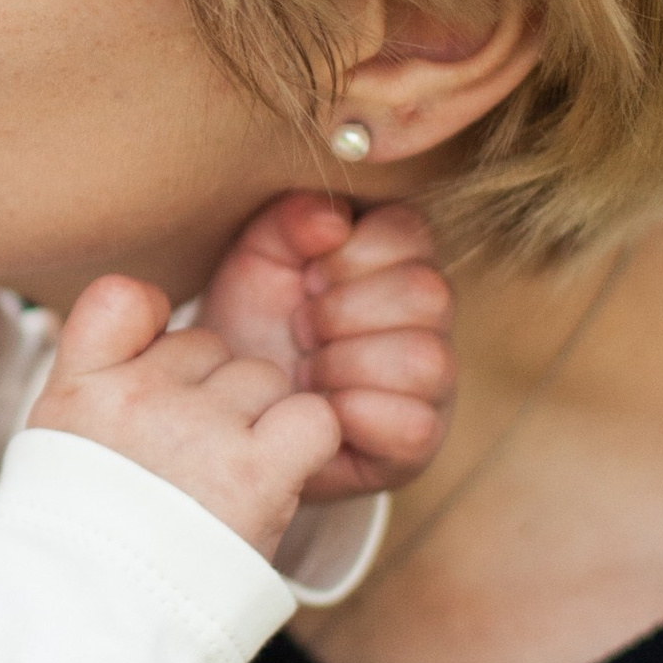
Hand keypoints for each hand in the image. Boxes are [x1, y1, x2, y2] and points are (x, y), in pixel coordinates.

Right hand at [25, 273, 340, 558]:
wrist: (99, 627)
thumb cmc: (86, 539)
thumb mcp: (57, 442)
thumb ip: (98, 372)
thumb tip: (153, 317)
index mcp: (81, 387)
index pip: (124, 297)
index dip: (155, 325)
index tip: (154, 371)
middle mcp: (137, 395)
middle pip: (211, 347)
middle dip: (212, 393)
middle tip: (189, 462)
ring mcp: (196, 430)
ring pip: (265, 380)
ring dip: (260, 423)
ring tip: (226, 483)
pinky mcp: (254, 473)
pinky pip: (313, 418)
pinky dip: (307, 445)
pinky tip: (277, 478)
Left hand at [202, 193, 455, 502]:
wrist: (230, 406)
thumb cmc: (252, 325)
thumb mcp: (256, 261)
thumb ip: (288, 223)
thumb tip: (334, 222)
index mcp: (397, 259)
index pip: (410, 231)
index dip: (349, 255)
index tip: (305, 277)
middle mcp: (429, 317)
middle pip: (426, 293)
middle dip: (342, 312)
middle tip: (300, 328)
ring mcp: (432, 381)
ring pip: (424, 358)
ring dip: (345, 364)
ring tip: (307, 371)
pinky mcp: (419, 440)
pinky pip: (415, 425)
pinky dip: (352, 415)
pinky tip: (321, 408)